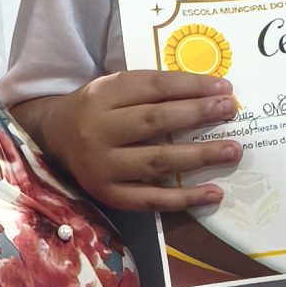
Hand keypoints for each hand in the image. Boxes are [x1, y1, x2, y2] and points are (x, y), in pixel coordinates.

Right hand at [28, 71, 240, 212]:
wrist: (53, 138)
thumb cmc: (96, 110)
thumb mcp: (115, 88)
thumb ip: (152, 90)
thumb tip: (208, 93)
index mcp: (102, 95)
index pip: (153, 88)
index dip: (192, 87)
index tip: (225, 89)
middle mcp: (99, 130)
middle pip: (155, 121)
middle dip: (197, 115)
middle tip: (230, 111)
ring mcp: (103, 166)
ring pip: (157, 161)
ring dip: (199, 156)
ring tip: (232, 150)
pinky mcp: (108, 195)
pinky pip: (151, 199)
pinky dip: (185, 198)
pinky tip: (214, 193)